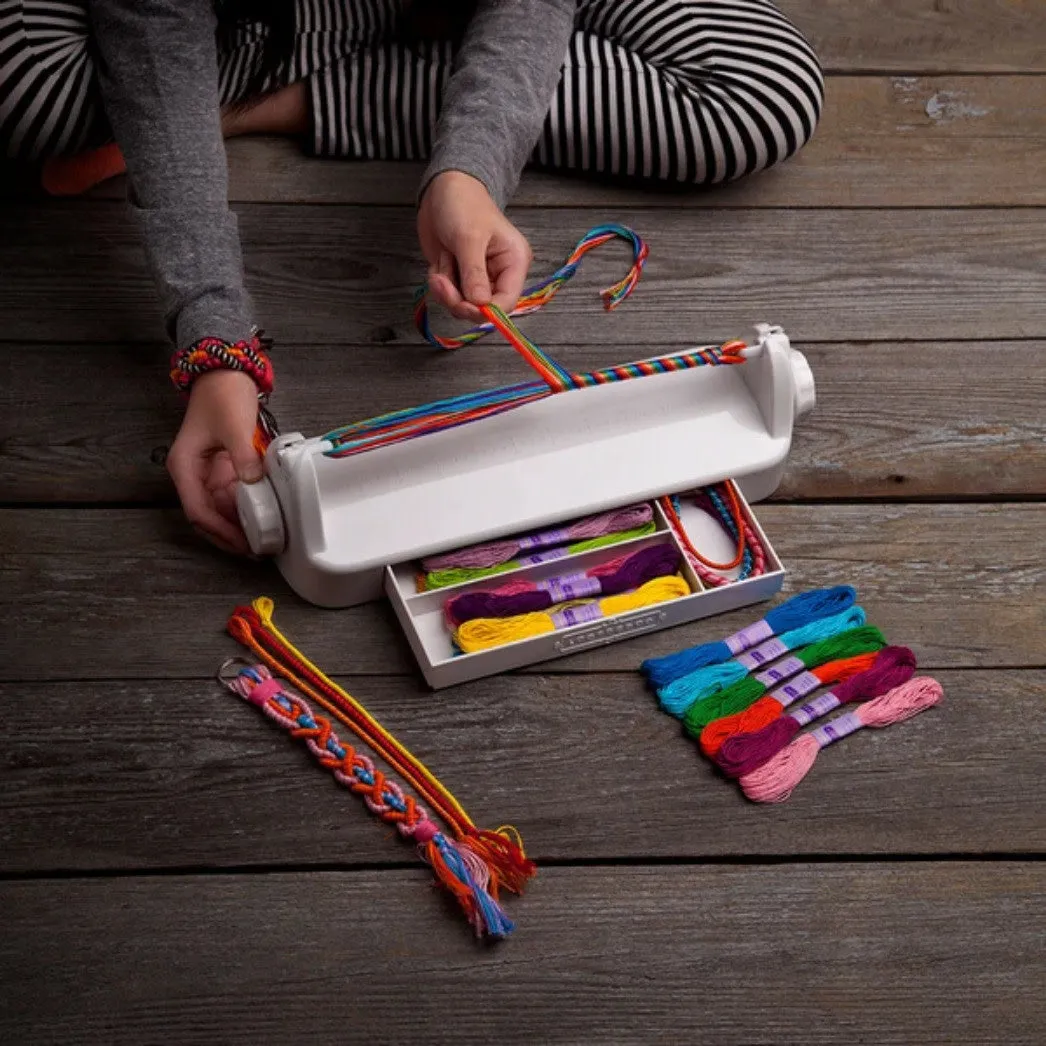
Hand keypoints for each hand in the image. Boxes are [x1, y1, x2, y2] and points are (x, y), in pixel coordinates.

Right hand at [166, 369, 262, 554]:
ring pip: (220, 509)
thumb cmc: (221, 395)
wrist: (225, 372)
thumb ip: (243, 457)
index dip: (220, 531)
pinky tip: (264, 517)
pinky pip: (233, 496)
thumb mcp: (234, 426)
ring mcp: (208, 472)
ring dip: (238, 525)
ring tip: (262, 538)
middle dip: (229, 535)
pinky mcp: (224, 468)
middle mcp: (192, 474)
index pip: (198, 510)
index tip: (242, 543)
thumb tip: (253, 483)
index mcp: (184, 466)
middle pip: (207, 516)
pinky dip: (246, 508)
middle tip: (255, 550)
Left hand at [417, 170, 531, 323]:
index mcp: (514, 262)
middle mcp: (500, 275)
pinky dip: (439, 284)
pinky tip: (439, 262)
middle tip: (441, 282)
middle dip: (459, 300)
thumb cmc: (463, 204)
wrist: (442, 189)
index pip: (507, 302)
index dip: (485, 310)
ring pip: (463, 305)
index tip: (463, 304)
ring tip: (441, 263)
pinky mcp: (460, 278)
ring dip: (446, 290)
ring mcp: (479, 278)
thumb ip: (474, 274)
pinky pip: (449, 296)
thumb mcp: (469, 238)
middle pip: (483, 309)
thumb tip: (480, 304)